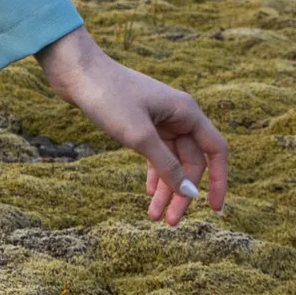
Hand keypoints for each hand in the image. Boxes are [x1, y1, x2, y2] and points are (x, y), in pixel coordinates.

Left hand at [37, 26, 226, 227]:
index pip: (215, 151)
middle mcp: (178, 116)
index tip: (214, 209)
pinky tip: (147, 193)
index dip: (219, 180)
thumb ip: (167, 166)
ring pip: (172, 161)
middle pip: (191, 162)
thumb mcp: (139, 136)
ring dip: (165, 188)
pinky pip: (156, 154)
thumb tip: (190, 193)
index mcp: (187, 112)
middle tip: (169, 222)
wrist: (76, 72)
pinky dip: (154, 174)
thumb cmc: (109, 96)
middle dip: (182, 192)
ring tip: (154, 217)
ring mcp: (159, 119)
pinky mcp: (141, 123)